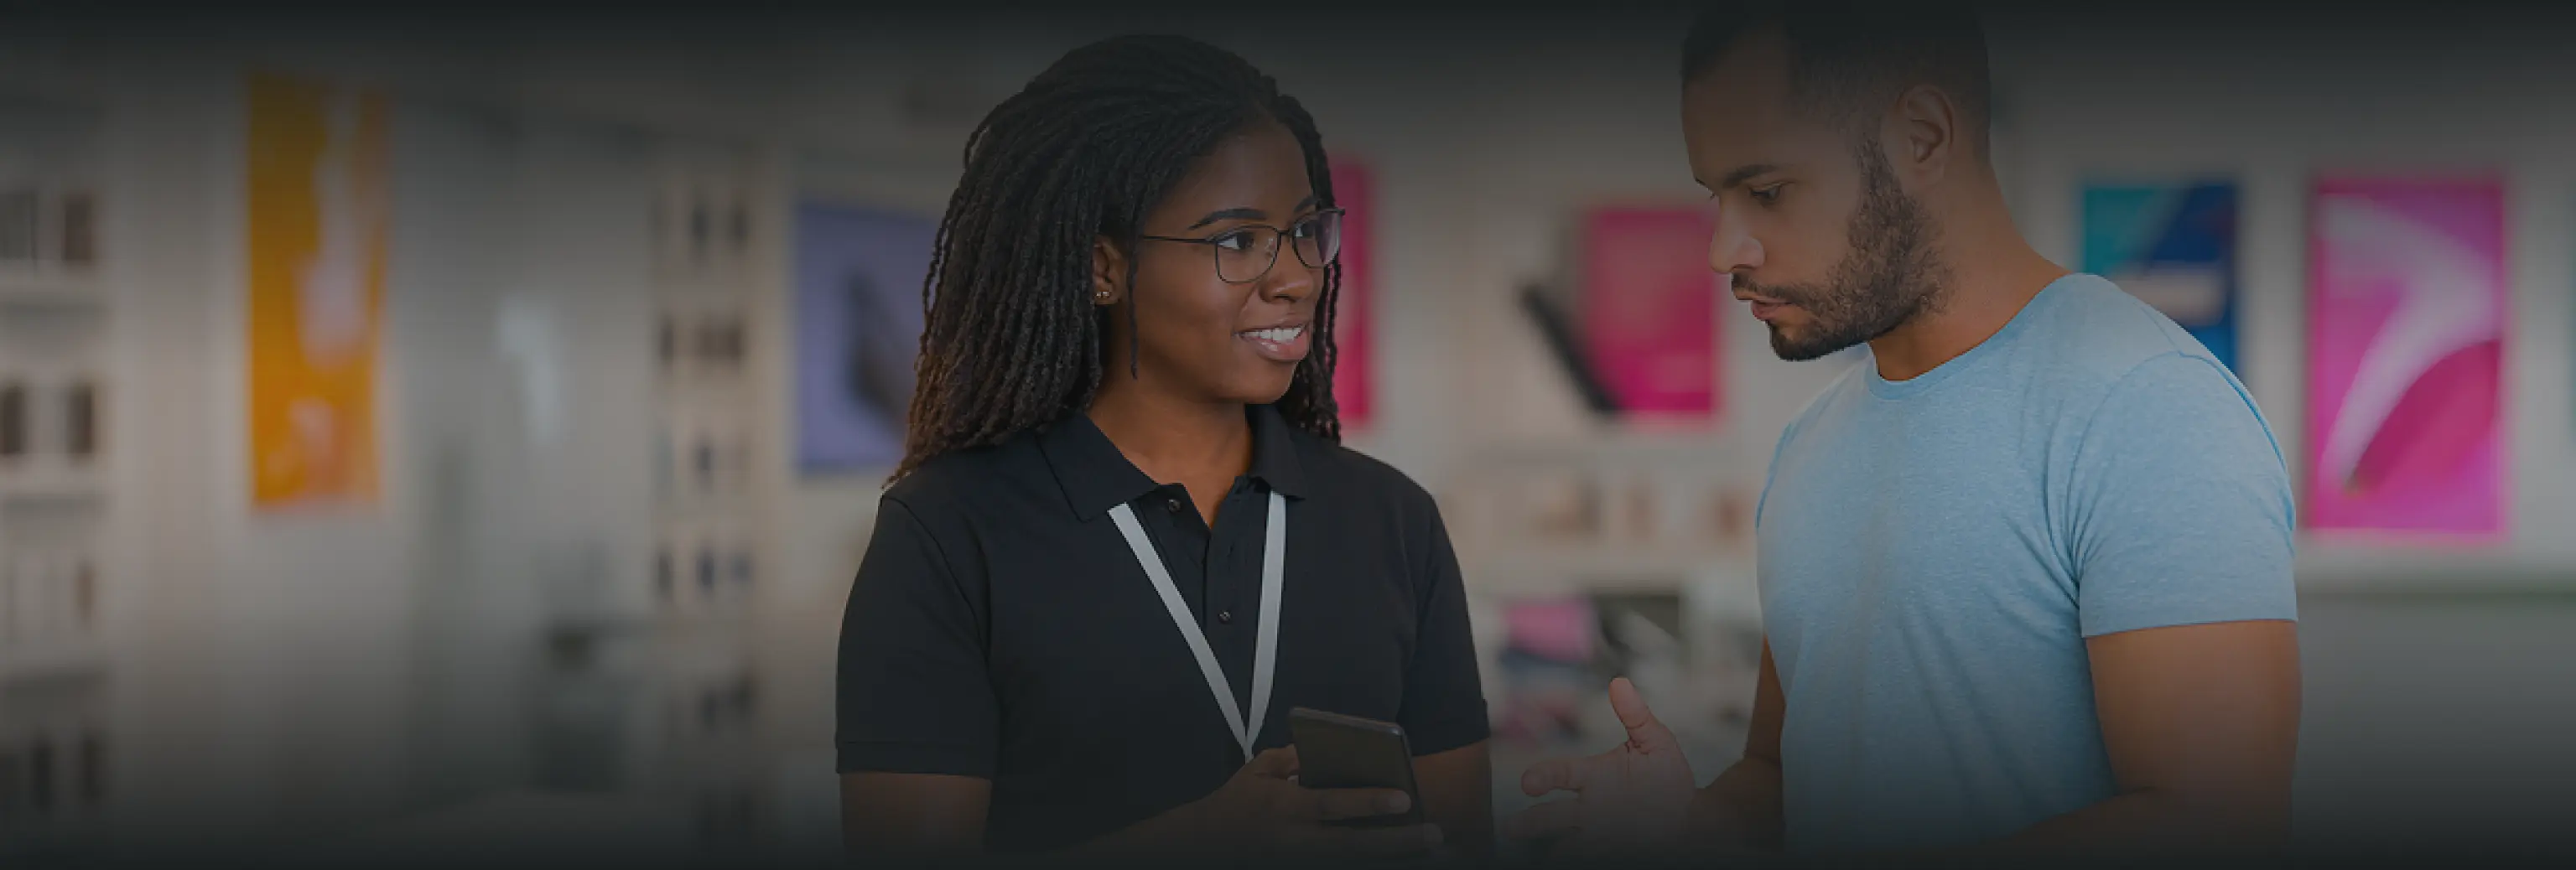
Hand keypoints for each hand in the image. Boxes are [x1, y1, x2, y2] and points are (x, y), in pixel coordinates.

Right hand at [1185, 746, 1445, 858]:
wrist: (1206, 845)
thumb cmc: (1238, 801)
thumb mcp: (1258, 769)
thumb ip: (1293, 758)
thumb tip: (1330, 753)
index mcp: (1284, 808)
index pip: (1331, 806)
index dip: (1368, 803)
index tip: (1404, 797)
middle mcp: (1296, 840)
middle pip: (1353, 845)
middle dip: (1396, 842)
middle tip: (1434, 834)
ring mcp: (1301, 860)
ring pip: (1354, 861)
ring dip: (1391, 856)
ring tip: (1428, 847)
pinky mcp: (1305, 866)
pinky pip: (1344, 864)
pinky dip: (1373, 859)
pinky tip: (1400, 854)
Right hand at [1504, 678, 1703, 857]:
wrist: (1691, 815)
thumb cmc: (1667, 776)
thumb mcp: (1657, 743)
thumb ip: (1636, 716)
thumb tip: (1620, 683)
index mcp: (1594, 776)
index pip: (1561, 774)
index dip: (1544, 777)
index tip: (1529, 783)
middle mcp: (1589, 807)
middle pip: (1552, 816)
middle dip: (1531, 823)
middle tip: (1512, 828)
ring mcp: (1599, 833)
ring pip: (1566, 844)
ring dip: (1553, 851)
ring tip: (1546, 858)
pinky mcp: (1611, 850)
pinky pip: (1591, 856)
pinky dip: (1578, 857)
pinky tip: (1566, 859)